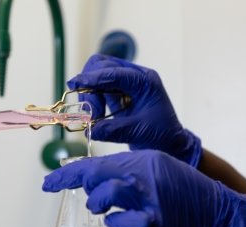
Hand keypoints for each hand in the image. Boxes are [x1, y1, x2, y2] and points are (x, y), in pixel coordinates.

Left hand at [42, 150, 245, 226]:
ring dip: (97, 204)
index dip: (67, 174)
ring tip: (102, 208)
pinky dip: (117, 223)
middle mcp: (143, 174)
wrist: (219, 215)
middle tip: (78, 193)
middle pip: (95, 175)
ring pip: (104, 195)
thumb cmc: (187, 194)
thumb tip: (97, 180)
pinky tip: (120, 221)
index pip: (96, 163)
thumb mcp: (159, 171)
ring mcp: (149, 197)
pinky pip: (123, 222)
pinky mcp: (155, 221)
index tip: (48, 182)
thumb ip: (128, 173)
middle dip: (79, 186)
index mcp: (143, 161)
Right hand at [67, 54, 201, 166]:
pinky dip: (91, 98)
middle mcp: (134, 77)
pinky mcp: (117, 93)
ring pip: (97, 74)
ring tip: (92, 116)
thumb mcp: (138, 132)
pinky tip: (93, 113)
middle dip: (90, 85)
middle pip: (102, 65)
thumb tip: (89, 130)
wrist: (169, 142)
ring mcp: (125, 83)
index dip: (94, 77)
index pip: (115, 71)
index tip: (75, 84)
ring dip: (89, 93)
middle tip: (90, 112)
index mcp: (145, 81)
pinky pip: (98, 88)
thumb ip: (113, 129)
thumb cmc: (162, 134)